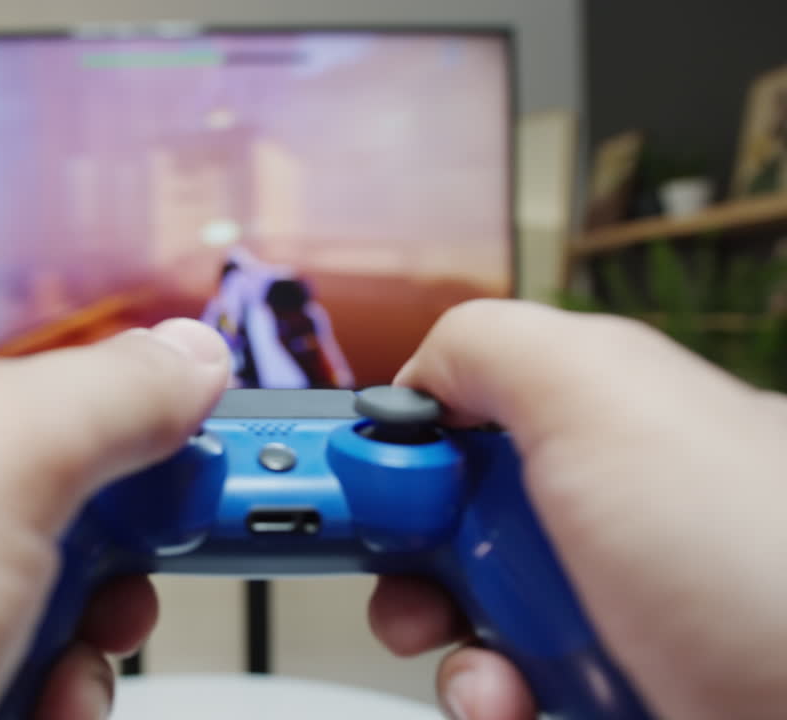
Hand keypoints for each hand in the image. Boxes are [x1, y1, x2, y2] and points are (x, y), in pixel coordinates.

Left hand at [0, 319, 230, 719]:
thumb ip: (98, 396)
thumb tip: (187, 355)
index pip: (42, 416)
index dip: (138, 445)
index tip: (213, 478)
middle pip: (49, 542)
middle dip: (108, 581)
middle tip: (119, 601)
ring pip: (37, 644)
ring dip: (77, 671)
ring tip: (50, 688)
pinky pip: (16, 707)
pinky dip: (43, 717)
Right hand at [368, 300, 786, 719]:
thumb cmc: (766, 568)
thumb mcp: (604, 399)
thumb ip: (493, 349)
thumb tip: (415, 377)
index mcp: (611, 431)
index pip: (471, 425)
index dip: (402, 458)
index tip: (362, 500)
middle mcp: (617, 524)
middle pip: (464, 536)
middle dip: (416, 572)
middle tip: (413, 597)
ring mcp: (629, 622)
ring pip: (486, 633)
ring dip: (461, 662)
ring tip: (496, 683)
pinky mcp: (628, 697)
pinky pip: (522, 700)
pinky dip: (503, 709)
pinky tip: (524, 710)